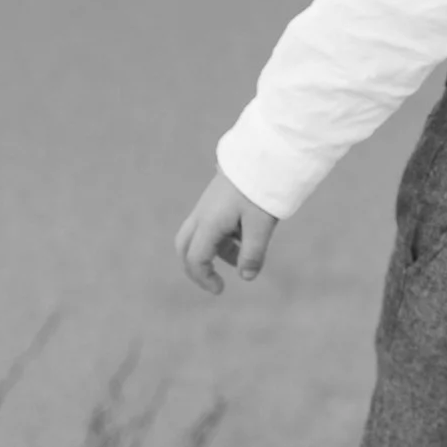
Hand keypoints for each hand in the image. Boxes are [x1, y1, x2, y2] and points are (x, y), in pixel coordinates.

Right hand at [173, 170, 277, 294]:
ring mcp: (206, 207)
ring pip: (199, 237)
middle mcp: (202, 216)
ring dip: (216, 252)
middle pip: (185, 248)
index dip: (204, 278)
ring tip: (245, 253)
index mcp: (209, 224)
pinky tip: (246, 235)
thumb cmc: (259, 190)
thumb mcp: (261, 224)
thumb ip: (253, 252)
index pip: (195, 259)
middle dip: (196, 267)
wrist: (260, 156)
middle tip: (214, 282)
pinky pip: (211, 226)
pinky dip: (222, 239)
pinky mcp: (215, 201)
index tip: (220, 290)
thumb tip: (246, 277)